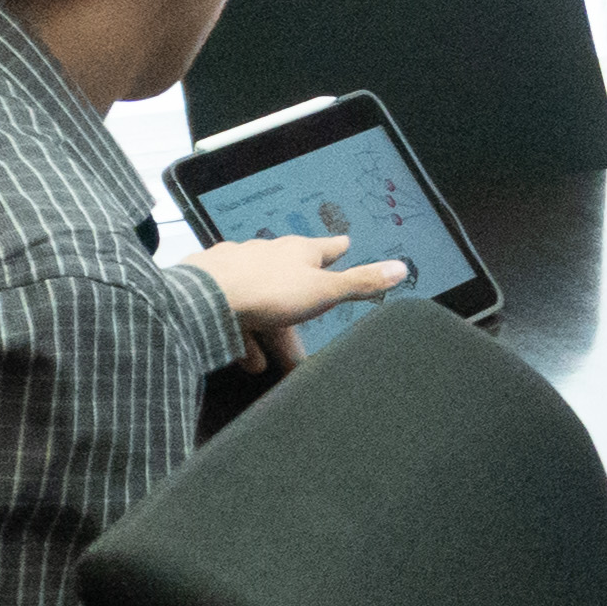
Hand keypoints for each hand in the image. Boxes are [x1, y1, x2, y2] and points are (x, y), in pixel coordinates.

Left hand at [182, 230, 409, 372]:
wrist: (206, 298)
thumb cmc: (269, 292)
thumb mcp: (323, 291)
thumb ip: (360, 282)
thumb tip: (400, 267)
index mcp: (297, 252)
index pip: (324, 248)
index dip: (337, 249)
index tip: (345, 243)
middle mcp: (266, 253)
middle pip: (289, 279)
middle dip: (299, 307)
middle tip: (306, 332)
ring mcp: (234, 267)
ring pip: (258, 297)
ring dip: (268, 328)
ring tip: (271, 362)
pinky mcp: (208, 285)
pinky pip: (232, 311)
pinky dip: (242, 335)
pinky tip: (246, 357)